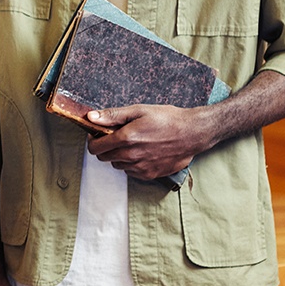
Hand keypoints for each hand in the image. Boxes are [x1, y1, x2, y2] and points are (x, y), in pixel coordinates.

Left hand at [84, 103, 209, 180]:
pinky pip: (131, 172)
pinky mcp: (150, 175)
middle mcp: (132, 156)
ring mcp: (141, 167)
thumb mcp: (138, 110)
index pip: (95, 148)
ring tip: (132, 143)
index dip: (93, 140)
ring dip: (118, 156)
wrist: (193, 133)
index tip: (98, 134)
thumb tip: (90, 117)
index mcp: (126, 139)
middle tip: (115, 137)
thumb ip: (112, 115)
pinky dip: (131, 164)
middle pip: (103, 158)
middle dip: (105, 147)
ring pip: (117, 165)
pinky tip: (142, 152)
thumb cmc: (167, 119)